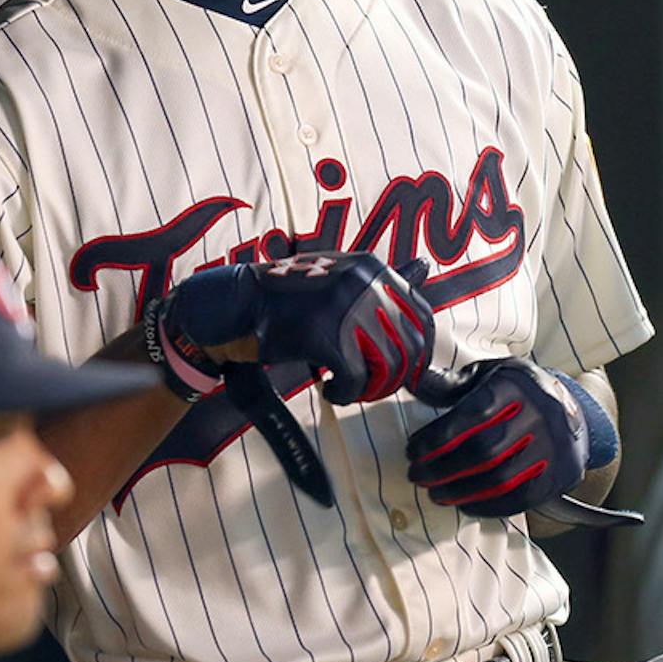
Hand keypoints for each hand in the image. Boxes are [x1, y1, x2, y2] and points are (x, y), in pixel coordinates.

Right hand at [157, 253, 433, 404]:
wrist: (236, 305)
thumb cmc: (289, 299)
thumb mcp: (340, 279)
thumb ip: (382, 282)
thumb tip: (426, 266)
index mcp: (372, 267)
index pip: (422, 316)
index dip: (417, 352)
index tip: (398, 370)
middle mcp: (363, 282)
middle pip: (409, 347)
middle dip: (394, 376)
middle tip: (369, 386)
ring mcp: (343, 307)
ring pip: (387, 366)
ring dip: (370, 388)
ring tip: (348, 389)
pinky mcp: (322, 336)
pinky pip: (356, 381)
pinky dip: (345, 395)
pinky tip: (328, 391)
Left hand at [406, 357, 588, 516]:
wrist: (576, 410)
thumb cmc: (520, 392)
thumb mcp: (491, 374)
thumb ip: (453, 383)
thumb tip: (414, 382)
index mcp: (518, 386)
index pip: (474, 413)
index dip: (439, 436)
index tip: (413, 449)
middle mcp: (540, 416)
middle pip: (484, 451)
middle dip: (443, 468)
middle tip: (417, 475)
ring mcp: (553, 449)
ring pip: (500, 480)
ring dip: (460, 491)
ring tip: (435, 493)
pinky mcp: (559, 475)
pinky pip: (519, 499)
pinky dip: (487, 506)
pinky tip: (464, 503)